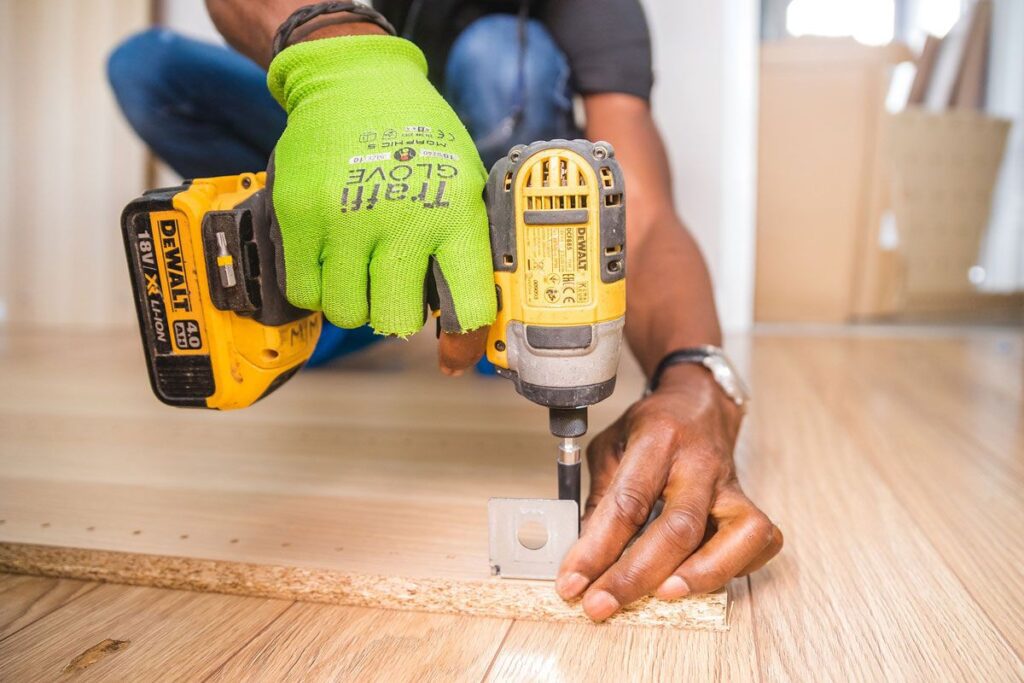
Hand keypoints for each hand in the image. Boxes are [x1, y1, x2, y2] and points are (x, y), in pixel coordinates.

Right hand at [267, 35, 495, 371]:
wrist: (355, 80)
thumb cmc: (418, 138)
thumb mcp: (463, 183)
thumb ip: (466, 248)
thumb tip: (470, 322)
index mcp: (455, 213)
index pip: (467, 305)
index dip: (464, 340)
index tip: (455, 353)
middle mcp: (402, 219)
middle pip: (396, 321)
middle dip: (397, 314)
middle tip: (394, 288)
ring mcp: (345, 219)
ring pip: (347, 313)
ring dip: (355, 302)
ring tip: (360, 268)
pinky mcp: (298, 216)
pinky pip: (304, 292)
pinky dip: (317, 288)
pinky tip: (331, 260)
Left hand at [555, 364, 782, 620]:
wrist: (699, 402)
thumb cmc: (652, 427)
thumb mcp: (611, 447)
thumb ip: (600, 498)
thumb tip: (583, 556)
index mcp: (658, 439)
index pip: (627, 502)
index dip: (596, 549)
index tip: (572, 582)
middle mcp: (699, 462)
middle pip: (678, 527)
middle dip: (636, 575)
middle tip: (601, 604)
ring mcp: (731, 484)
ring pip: (736, 535)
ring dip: (700, 575)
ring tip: (662, 597)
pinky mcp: (749, 502)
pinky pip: (759, 541)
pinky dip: (734, 567)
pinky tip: (700, 579)